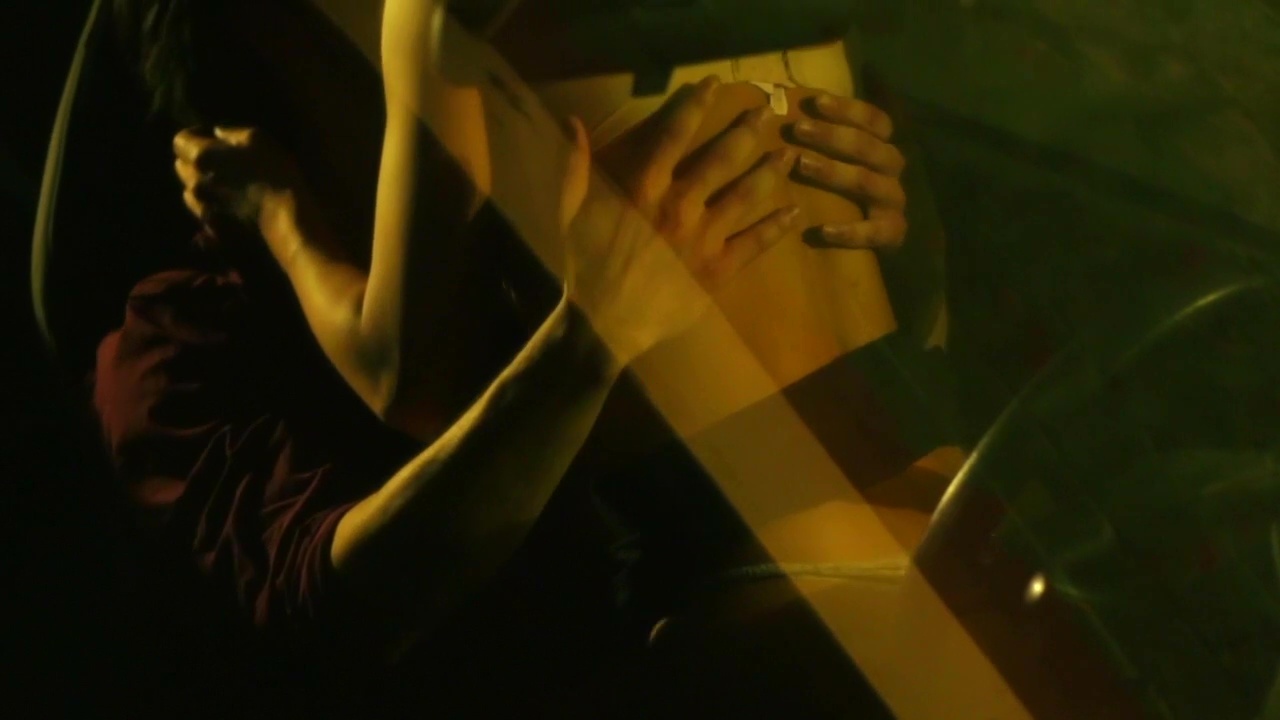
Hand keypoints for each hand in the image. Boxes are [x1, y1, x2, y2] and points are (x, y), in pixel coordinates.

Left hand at [172, 127, 309, 263]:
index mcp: (201, 157)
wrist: (285, 220)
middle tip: (219, 160)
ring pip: (191, 190)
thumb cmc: (274, 173)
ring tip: (225, 184)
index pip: (180, 141)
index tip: (213, 137)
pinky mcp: (213, 227)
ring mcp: (201, 207)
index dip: (194, 135)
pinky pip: (202, 210)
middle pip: (181, 166)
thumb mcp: (257, 139)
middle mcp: (194, 182)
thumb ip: (231, 132)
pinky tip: (230, 203)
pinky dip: (210, 204)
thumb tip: (217, 133)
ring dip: (202, 183)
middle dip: (195, 160)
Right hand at [559, 76, 801, 366]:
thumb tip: (572, 123)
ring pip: (746, 195)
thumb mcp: (566, 212)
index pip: (675, 132)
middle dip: (747, 131)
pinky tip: (794, 212)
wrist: (600, 326)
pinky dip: (776, 227)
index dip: (696, 104)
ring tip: (789, 154)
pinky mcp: (718, 270)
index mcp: (643, 186)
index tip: (714, 84)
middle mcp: (680, 204)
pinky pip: (754, 244)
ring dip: (770, 172)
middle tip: (767, 112)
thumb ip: (573, 167)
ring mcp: (704, 238)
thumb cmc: (581, 267)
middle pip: (722, 157)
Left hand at [788, 94, 907, 249]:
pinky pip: (874, 232)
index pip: (875, 121)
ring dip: (834, 171)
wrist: (871, 239)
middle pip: (869, 147)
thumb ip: (822, 136)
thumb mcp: (837, 160)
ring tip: (801, 163)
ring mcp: (894, 202)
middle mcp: (891, 171)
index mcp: (883, 148)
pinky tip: (823, 230)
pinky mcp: (892, 234)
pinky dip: (850, 232)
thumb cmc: (842, 193)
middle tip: (798, 129)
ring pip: (868, 182)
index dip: (848, 109)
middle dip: (832, 136)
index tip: (815, 102)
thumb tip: (786, 105)